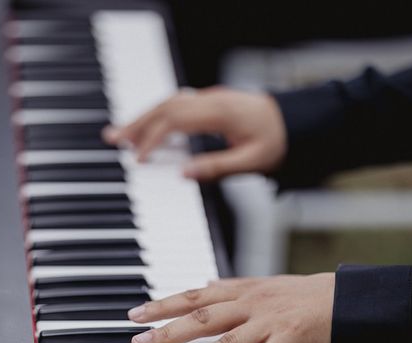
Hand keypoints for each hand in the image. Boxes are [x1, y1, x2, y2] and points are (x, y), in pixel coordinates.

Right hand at [102, 87, 287, 180]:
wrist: (299, 121)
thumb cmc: (278, 141)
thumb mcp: (253, 161)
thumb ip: (217, 167)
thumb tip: (182, 174)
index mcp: (221, 113)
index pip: (175, 120)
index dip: (153, 138)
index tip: (138, 158)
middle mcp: (212, 100)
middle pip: (164, 106)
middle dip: (136, 123)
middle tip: (112, 139)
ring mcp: (211, 99)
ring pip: (168, 102)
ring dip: (143, 117)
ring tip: (120, 134)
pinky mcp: (211, 103)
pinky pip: (176, 104)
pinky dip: (157, 116)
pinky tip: (147, 128)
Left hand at [128, 274, 334, 342]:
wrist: (345, 296)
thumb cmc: (300, 294)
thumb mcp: (262, 285)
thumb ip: (232, 287)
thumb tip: (206, 283)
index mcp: (240, 289)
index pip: (192, 295)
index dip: (163, 304)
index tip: (136, 314)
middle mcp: (249, 302)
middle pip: (201, 316)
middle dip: (168, 330)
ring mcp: (269, 320)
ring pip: (227, 341)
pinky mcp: (290, 338)